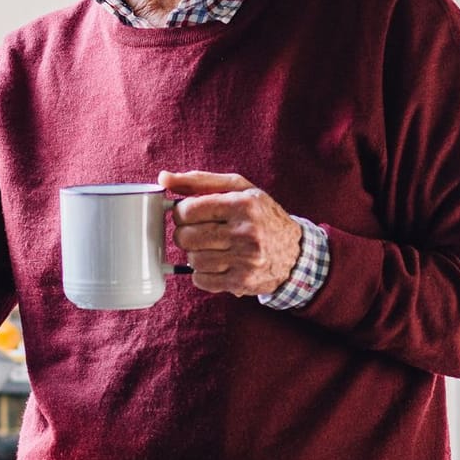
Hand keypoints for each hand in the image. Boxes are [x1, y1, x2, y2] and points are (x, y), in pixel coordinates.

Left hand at [160, 170, 301, 296]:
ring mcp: (245, 260)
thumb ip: (200, 181)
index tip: (187, 214)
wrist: (295, 254)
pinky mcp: (242, 282)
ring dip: (193, 254)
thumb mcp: (239, 189)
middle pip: (186, 237)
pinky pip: (201, 280)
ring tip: (209, 247)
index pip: (189, 210)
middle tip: (195, 231)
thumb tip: (164, 177)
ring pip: (192, 260)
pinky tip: (215, 263)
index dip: (180, 213)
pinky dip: (201, 273)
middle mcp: (246, 232)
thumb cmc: (262, 216)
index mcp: (243, 204)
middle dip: (184, 234)